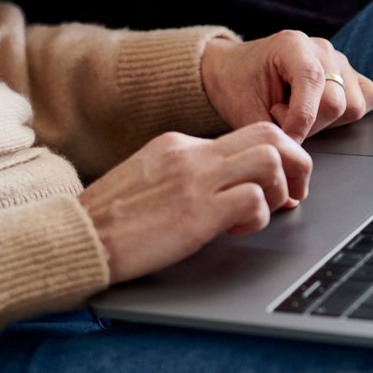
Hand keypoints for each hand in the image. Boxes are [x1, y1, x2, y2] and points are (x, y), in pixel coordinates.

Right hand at [78, 122, 311, 283]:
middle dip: (297, 163)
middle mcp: (190, 154)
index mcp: (177, 145)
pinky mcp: (195, 213)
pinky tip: (237, 231)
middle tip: (296, 192)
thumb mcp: (148, 182)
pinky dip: (258, 216)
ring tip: (265, 213)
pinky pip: (253, 199)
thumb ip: (185, 176)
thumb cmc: (108, 222)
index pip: (246, 134)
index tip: (280, 184)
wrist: (75, 239)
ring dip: (280, 189)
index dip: (276, 158)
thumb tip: (223, 188)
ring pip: (269, 160)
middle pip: (270, 135)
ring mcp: (193, 180)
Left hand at [200, 32, 372, 141]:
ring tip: (299, 115)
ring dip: (327, 122)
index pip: (312, 82)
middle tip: (283, 122)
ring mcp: (339, 61)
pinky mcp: (351, 75)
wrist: (235, 71)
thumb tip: (293, 155)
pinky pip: (368, 97)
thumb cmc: (238, 87)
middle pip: (337, 100)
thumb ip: (270, 132)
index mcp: (292, 45)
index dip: (301, 120)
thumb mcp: (243, 110)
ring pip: (354, 105)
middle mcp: (321, 49)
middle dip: (310, 125)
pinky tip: (320, 113)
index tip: (288, 139)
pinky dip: (348, 114)